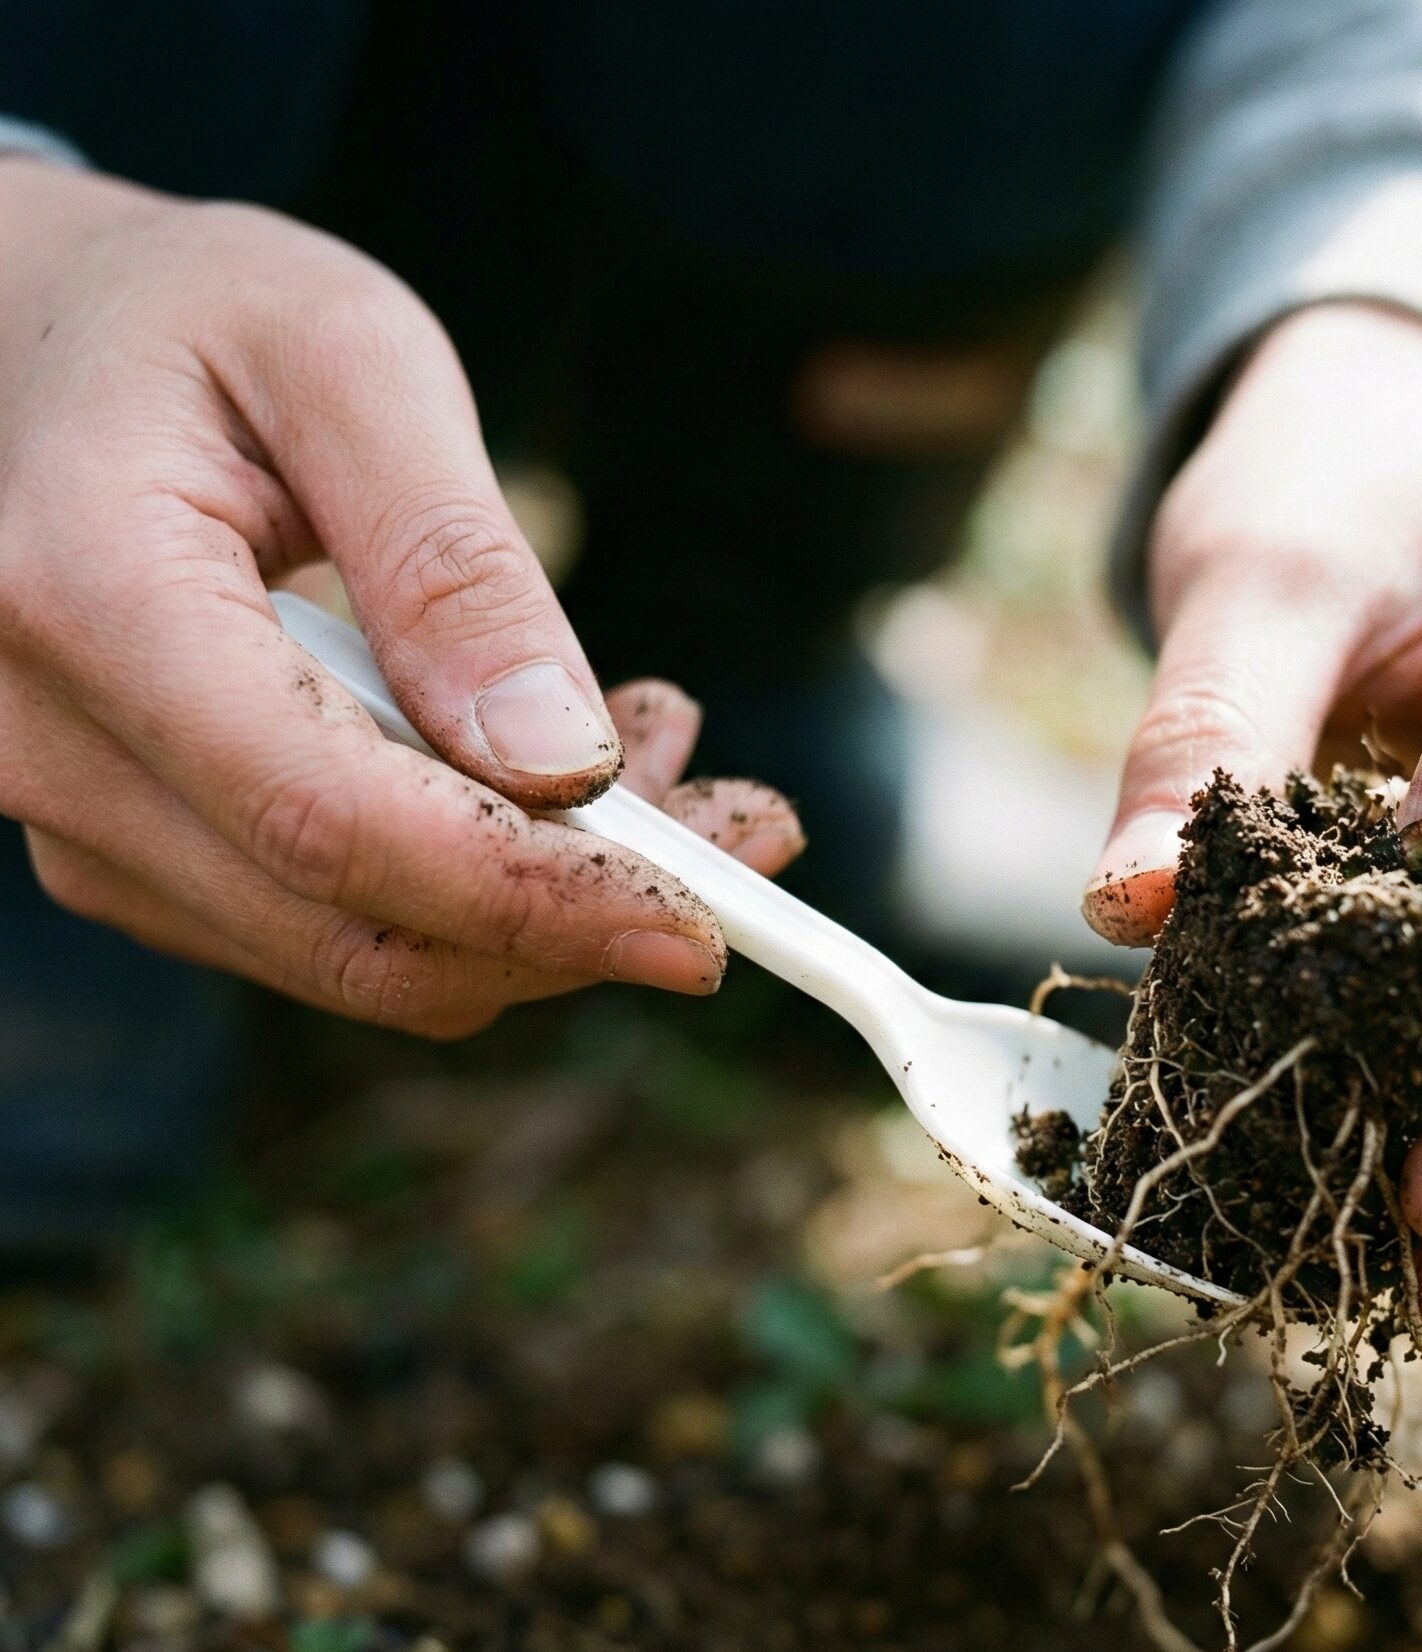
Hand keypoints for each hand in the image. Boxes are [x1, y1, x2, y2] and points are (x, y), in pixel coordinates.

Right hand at [0, 161, 799, 1036]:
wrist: (42, 346)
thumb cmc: (192, 320)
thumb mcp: (348, 361)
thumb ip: (453, 563)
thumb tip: (565, 763)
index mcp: (86, 600)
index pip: (333, 823)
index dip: (538, 898)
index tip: (710, 927)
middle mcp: (49, 748)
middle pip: (362, 929)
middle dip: (588, 912)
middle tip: (746, 818)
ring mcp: (84, 824)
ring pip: (366, 956)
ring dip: (552, 897)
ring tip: (656, 746)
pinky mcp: (142, 857)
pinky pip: (341, 926)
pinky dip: (482, 884)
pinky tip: (552, 770)